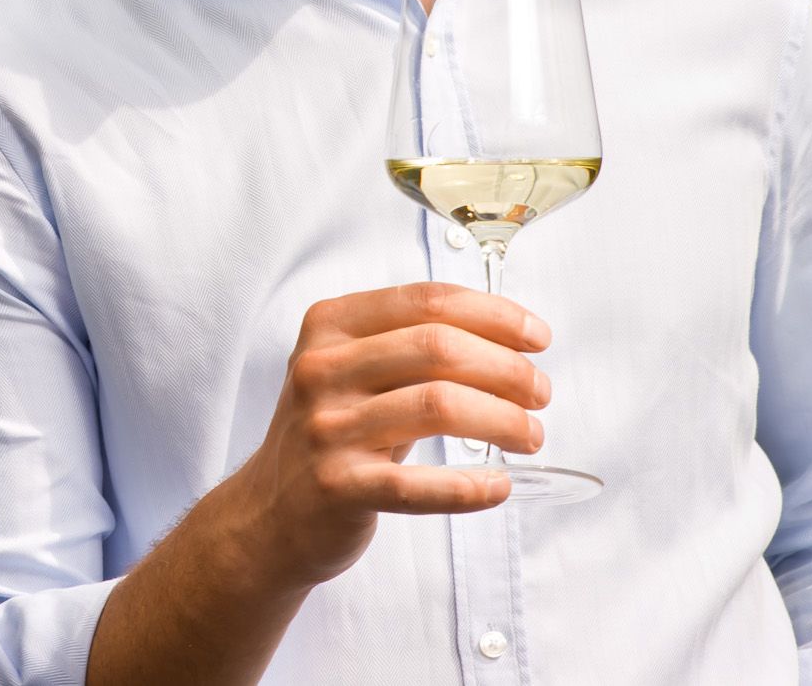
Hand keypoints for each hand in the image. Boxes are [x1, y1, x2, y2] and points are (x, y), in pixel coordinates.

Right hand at [232, 281, 552, 587]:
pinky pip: (418, 485)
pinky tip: (498, 486)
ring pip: (439, 406)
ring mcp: (326, 428)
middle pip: (438, 347)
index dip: (494, 314)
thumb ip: (410, 343)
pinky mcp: (338, 486)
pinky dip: (470, 486)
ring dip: (504, 420)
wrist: (271, 511)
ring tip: (530, 435)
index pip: (426, 300)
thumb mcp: (353, 370)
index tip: (536, 337)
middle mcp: (322, 369)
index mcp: (329, 326)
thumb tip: (509, 336)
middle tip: (540, 393)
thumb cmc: (333, 432)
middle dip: (508, 368)